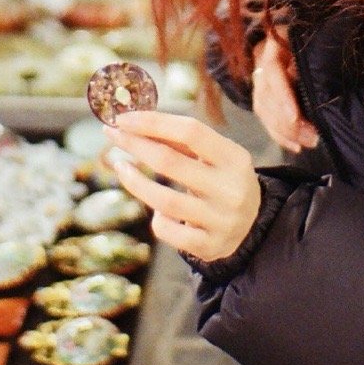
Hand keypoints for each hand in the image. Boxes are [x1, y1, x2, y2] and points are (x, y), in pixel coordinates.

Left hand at [105, 110, 261, 261]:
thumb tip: (134, 124)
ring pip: (164, 200)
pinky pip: (168, 231)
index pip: (190, 131)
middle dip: (135, 145)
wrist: (253, 223)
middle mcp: (230, 189)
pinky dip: (156, 218)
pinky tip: (154, 209)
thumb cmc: (222, 179)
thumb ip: (180, 140)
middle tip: (111, 135)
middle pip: (170, 162)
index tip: (123, 118)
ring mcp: (221, 220)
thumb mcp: (215, 155)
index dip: (153, 122)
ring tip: (121, 167)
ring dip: (135, 182)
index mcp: (235, 158)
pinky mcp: (209, 246)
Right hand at [252, 34, 318, 153]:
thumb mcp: (313, 43)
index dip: (282, 96)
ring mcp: (260, 83)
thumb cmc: (316, 40)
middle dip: (287, 122)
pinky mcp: (263, 99)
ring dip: (285, 132)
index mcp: (274, 46)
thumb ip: (307, 57)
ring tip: (308, 142)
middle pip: (267, 97)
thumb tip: (296, 73)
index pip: (272, 72)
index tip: (294, 117)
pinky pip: (267, 120)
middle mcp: (262, 64)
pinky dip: (281, 136)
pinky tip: (296, 147)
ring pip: (264, 111)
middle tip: (311, 136)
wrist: (302, 39)